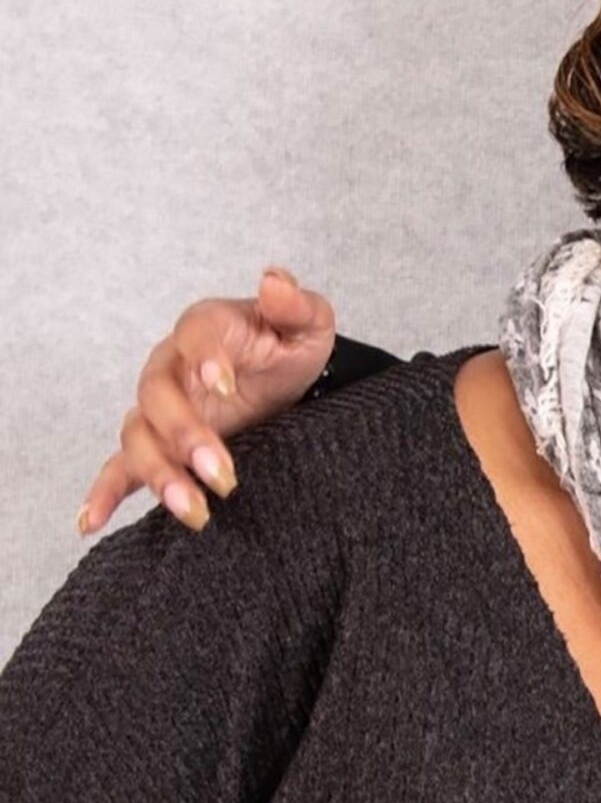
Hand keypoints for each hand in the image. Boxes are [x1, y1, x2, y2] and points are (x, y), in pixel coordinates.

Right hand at [78, 268, 337, 534]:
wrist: (281, 383)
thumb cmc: (288, 348)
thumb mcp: (308, 326)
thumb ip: (296, 306)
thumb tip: (276, 281)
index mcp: (205, 330)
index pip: (195, 335)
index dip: (205, 358)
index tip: (226, 386)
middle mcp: (171, 368)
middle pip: (158, 396)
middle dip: (186, 436)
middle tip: (223, 473)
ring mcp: (159, 411)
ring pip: (140, 438)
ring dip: (161, 474)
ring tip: (195, 510)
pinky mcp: (158, 448)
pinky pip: (120, 469)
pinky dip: (103, 494)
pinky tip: (90, 522)